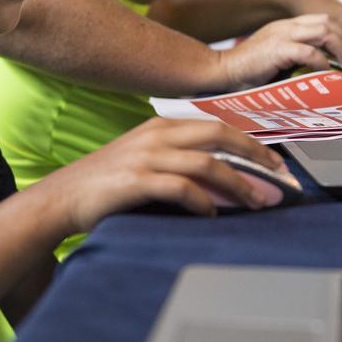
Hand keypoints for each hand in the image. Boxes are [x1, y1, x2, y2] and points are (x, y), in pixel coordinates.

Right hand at [40, 118, 287, 229]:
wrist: (62, 198)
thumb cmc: (106, 184)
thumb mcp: (145, 161)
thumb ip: (179, 162)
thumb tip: (222, 179)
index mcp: (162, 125)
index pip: (218, 126)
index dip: (251, 142)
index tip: (275, 162)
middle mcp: (157, 135)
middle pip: (220, 135)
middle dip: (256, 154)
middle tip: (280, 176)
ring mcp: (146, 156)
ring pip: (208, 163)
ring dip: (238, 184)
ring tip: (256, 202)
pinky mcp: (136, 181)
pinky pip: (182, 188)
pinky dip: (204, 202)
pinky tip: (213, 216)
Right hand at [216, 13, 341, 86]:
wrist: (223, 70)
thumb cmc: (248, 70)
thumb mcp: (278, 58)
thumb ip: (298, 58)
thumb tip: (323, 71)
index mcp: (288, 26)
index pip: (324, 21)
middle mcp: (287, 26)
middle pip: (329, 23)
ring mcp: (282, 35)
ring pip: (324, 31)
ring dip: (341, 50)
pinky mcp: (277, 49)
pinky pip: (309, 51)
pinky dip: (322, 62)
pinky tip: (326, 72)